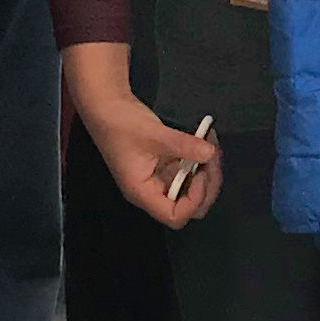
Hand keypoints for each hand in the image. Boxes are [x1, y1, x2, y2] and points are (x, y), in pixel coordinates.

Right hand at [77, 89, 222, 227]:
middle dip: (207, 185)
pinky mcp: (164, 165)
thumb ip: (184, 145)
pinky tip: (205, 139)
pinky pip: (187, 170)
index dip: (193, 201)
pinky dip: (199, 158)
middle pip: (188, 206)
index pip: (174, 216)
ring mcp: (159, 178)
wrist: (106, 104)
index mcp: (142, 192)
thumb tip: (210, 153)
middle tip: (213, 156)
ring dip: (207, 169)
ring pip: (192, 188)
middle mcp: (152, 190)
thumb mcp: (154, 133)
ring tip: (210, 142)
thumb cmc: (122, 123)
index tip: (201, 175)